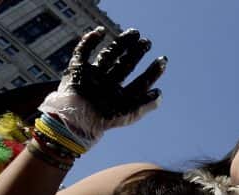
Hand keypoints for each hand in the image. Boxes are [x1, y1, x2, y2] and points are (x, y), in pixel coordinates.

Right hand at [37, 27, 165, 147]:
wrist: (75, 118)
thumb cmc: (103, 119)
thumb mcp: (129, 113)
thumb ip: (146, 104)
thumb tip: (160, 92)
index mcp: (120, 96)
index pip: (140, 82)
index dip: (152, 72)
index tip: (163, 60)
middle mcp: (108, 85)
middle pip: (125, 65)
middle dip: (137, 53)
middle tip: (148, 42)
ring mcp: (92, 76)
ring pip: (108, 55)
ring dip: (121, 43)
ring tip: (134, 32)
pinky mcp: (76, 69)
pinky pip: (82, 51)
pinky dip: (89, 41)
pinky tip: (100, 31)